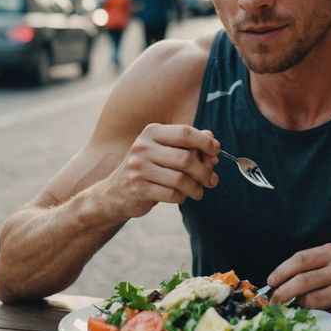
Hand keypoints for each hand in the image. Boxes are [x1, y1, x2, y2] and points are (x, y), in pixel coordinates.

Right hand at [101, 124, 218, 219]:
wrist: (115, 192)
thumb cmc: (148, 168)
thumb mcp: (164, 150)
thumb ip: (187, 143)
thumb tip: (211, 138)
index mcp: (151, 132)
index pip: (185, 132)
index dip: (205, 142)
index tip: (215, 152)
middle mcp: (143, 148)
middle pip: (186, 158)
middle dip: (204, 171)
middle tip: (211, 180)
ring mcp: (139, 169)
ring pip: (181, 179)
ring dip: (195, 187)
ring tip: (198, 191)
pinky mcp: (139, 189)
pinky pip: (172, 194)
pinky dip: (182, 197)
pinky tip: (181, 196)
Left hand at [267, 243, 330, 328]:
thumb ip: (311, 267)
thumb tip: (279, 280)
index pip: (299, 259)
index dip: (281, 271)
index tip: (271, 281)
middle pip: (300, 280)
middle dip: (281, 292)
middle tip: (273, 300)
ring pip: (307, 298)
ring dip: (294, 305)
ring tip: (291, 306)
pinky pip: (319, 311)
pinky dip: (309, 313)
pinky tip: (309, 312)